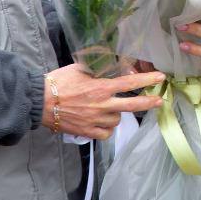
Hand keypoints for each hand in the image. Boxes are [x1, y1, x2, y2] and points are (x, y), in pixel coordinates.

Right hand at [42, 63, 164, 139]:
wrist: (40, 102)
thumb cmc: (59, 82)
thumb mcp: (79, 67)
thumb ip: (99, 67)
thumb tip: (118, 66)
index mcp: (100, 87)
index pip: (129, 83)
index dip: (146, 80)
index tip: (160, 77)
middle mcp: (101, 105)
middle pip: (132, 105)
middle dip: (148, 103)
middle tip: (159, 101)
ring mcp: (95, 120)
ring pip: (117, 119)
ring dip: (116, 113)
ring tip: (105, 107)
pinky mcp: (87, 132)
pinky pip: (106, 133)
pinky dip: (107, 128)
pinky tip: (102, 122)